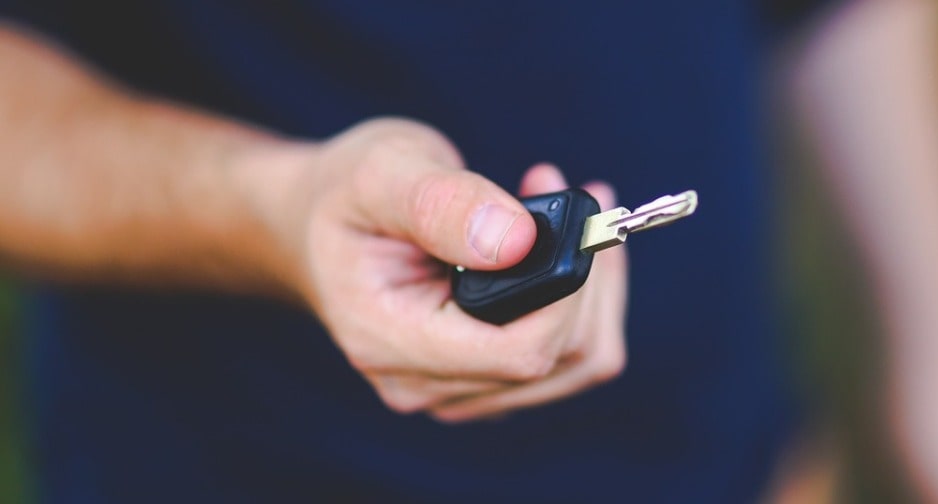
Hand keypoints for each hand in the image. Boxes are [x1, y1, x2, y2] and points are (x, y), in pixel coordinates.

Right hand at [272, 118, 626, 421]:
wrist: (318, 225)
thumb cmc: (345, 194)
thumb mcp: (382, 171)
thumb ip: (443, 203)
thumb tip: (518, 240)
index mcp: (389, 341)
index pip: (517, 354)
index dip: (565, 293)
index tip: (570, 217)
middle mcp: (425, 383)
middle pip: (558, 360)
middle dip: (586, 276)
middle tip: (572, 193)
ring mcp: (457, 388)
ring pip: (576, 363)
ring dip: (593, 285)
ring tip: (564, 210)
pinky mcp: (485, 377)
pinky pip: (567, 355)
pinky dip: (581, 298)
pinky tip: (556, 243)